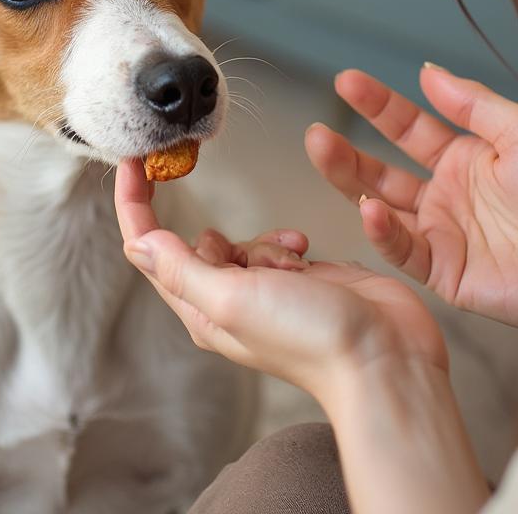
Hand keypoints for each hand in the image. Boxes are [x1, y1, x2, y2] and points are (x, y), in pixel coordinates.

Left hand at [114, 159, 446, 406]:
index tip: (133, 159)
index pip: (148, 248)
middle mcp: (226, 302)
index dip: (134, 202)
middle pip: (199, 243)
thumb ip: (181, 269)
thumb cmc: (310, 337)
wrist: (384, 358)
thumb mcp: (232, 299)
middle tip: (256, 263)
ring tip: (293, 268)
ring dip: (265, 242)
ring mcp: (263, 291)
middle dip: (225, 238)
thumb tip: (136, 243)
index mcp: (200, 310)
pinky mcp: (297, 279)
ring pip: (242, 239)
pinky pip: (276, 242)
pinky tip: (307, 254)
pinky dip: (288, 242)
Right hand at [306, 65, 517, 335]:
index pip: (408, 127)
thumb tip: (426, 70)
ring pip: (382, 207)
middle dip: (348, 151)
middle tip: (317, 131)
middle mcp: (448, 195)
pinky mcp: (447, 274)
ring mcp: (444, 235)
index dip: (377, 104)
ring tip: (324, 153)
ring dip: (350, 182)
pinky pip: (404, 251)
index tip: (346, 80)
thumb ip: (473, 104)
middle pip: (383, 169)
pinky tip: (369, 208)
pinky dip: (382, 231)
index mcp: (468, 157)